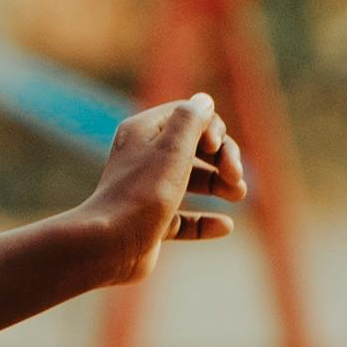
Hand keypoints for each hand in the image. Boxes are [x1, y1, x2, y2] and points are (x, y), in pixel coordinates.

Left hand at [75, 93, 246, 281]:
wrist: (109, 246)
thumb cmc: (143, 194)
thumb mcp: (172, 148)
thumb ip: (191, 120)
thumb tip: (204, 101)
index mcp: (143, 132)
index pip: (189, 116)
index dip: (211, 128)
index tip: (214, 148)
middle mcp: (143, 158)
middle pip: (195, 147)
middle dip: (222, 157)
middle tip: (236, 177)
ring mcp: (147, 192)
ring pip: (192, 182)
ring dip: (220, 185)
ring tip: (237, 195)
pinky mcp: (151, 223)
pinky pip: (183, 220)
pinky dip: (205, 222)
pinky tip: (225, 226)